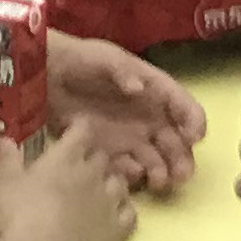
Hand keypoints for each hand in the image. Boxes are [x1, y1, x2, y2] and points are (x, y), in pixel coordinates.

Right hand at [0, 122, 138, 240]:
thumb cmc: (18, 216)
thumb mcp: (6, 184)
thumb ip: (8, 159)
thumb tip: (6, 139)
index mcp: (66, 158)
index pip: (83, 129)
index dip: (79, 128)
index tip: (71, 133)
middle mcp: (93, 173)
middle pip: (102, 156)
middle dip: (92, 159)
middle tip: (77, 170)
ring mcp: (109, 201)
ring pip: (120, 181)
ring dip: (110, 183)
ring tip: (98, 193)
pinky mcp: (118, 229)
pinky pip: (131, 212)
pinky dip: (124, 210)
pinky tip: (114, 215)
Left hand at [43, 32, 205, 193]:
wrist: (45, 77)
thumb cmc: (78, 60)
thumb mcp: (102, 57)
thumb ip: (122, 70)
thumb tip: (140, 88)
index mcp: (153, 88)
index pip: (182, 105)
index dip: (193, 120)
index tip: (195, 137)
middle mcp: (146, 115)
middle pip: (175, 139)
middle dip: (183, 157)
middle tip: (182, 175)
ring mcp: (129, 135)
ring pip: (156, 158)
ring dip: (163, 171)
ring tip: (160, 182)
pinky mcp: (109, 151)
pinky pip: (128, 168)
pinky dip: (134, 174)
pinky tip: (132, 176)